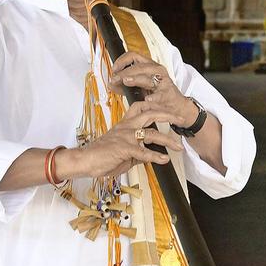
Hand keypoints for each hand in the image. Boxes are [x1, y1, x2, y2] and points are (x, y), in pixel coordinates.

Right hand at [62, 100, 183, 179]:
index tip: (169, 108)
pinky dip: (156, 157)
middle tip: (181, 119)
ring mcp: (125, 137)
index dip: (156, 105)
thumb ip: (137, 152)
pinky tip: (164, 159)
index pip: (142, 108)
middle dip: (168, 115)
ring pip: (151, 134)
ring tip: (178, 147)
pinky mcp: (123, 149)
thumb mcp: (123, 152)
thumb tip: (150, 157)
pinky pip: (143, 153)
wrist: (84, 161)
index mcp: (126, 124)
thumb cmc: (101, 156)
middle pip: (150, 114)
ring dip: (168, 140)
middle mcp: (127, 127)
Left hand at [111, 51, 196, 129]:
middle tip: (115, 79)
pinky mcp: (168, 93)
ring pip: (148, 77)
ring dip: (135, 79)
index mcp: (150, 66)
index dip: (122, 61)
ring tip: (126, 82)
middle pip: (139, 66)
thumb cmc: (159, 94)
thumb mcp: (141, 88)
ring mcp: (164, 81)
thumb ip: (125, 86)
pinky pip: (160, 94)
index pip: (134, 56)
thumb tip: (111, 85)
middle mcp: (157, 70)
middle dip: (125, 72)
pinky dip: (153, 96)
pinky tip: (147, 99)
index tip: (114, 69)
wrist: (176, 106)